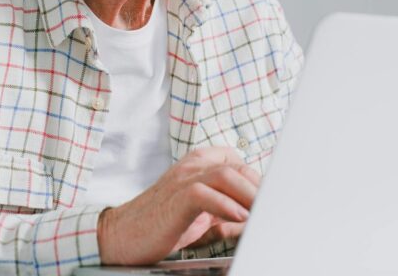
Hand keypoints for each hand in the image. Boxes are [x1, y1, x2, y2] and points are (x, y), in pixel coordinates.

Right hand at [96, 146, 260, 264]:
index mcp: (199, 165)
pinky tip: (239, 218)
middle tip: (276, 209)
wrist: (121, 235)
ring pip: (225, 174)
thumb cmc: (161, 225)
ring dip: (250, 195)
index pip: (240, 163)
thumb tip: (257, 219)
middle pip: (238, 167)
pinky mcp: (174, 199)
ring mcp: (182, 179)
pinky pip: (204, 194)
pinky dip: (225, 205)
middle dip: (261, 189)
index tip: (273, 201)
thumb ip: (228, 212)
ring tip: (264, 213)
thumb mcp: (202, 217)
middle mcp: (192, 166)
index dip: (259, 182)